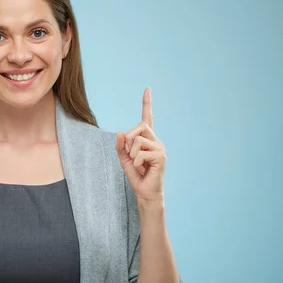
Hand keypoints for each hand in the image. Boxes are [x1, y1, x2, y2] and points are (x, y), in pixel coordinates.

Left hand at [115, 87, 165, 205]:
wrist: (145, 193)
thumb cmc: (137, 176)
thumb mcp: (124, 159)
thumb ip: (120, 146)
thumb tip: (121, 132)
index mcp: (147, 139)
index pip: (148, 118)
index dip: (147, 103)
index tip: (147, 89)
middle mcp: (156, 141)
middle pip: (139, 127)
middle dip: (129, 139)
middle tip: (131, 154)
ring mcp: (160, 148)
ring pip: (138, 140)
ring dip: (132, 154)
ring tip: (138, 165)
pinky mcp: (161, 157)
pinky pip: (141, 153)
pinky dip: (136, 162)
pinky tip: (142, 169)